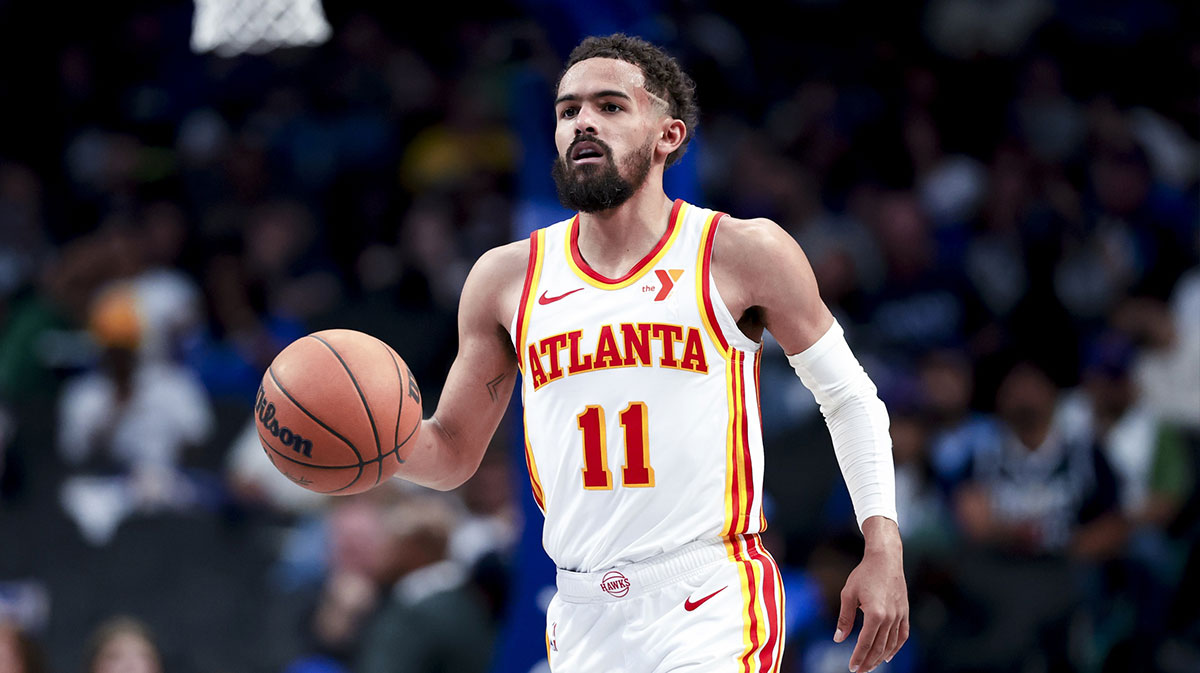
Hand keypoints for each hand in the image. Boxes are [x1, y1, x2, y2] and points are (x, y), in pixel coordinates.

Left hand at [835, 516, 908, 671]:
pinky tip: (888, 655)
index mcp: (874, 614)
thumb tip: (838, 638)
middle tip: (859, 671)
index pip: (865, 643)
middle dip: (868, 662)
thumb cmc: (864, 574)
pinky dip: (896, 647)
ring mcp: (900, 616)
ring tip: (871, 666)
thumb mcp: (848, 594)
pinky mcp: (905, 612)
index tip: (852, 668)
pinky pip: (902, 635)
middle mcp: (890, 618)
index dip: (858, 657)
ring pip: (891, 644)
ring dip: (881, 658)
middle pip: (879, 648)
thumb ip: (844, 618)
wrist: (885, 559)